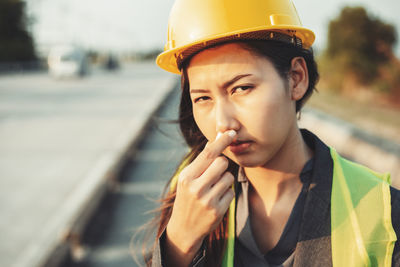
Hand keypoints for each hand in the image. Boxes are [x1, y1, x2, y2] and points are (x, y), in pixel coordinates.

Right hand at [165, 130, 235, 263]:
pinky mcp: (217, 211)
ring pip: (228, 177)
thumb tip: (213, 142)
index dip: (221, 141)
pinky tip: (216, 200)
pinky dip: (226, 193)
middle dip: (222, 165)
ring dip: (224, 180)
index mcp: (187, 177)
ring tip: (213, 189)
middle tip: (215, 173)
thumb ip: (201, 163)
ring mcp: (207, 200)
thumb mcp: (187, 180)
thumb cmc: (187, 199)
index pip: (208, 154)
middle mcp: (196, 187)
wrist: (183, 229)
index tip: (231, 132)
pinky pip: (231, 191)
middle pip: (222, 163)